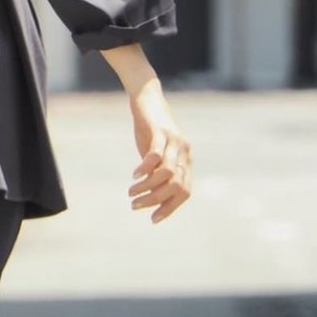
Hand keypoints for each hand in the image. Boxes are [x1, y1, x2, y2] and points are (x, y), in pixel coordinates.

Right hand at [127, 82, 191, 224]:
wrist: (147, 97)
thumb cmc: (150, 128)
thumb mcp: (155, 153)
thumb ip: (157, 172)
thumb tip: (150, 195)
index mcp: (186, 160)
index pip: (184, 192)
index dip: (170, 208)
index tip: (153, 219)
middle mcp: (184, 152)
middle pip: (176, 186)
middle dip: (155, 201)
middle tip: (135, 205)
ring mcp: (174, 141)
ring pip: (167, 174)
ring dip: (148, 187)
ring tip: (131, 192)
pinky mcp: (160, 131)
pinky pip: (156, 156)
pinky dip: (144, 168)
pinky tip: (134, 174)